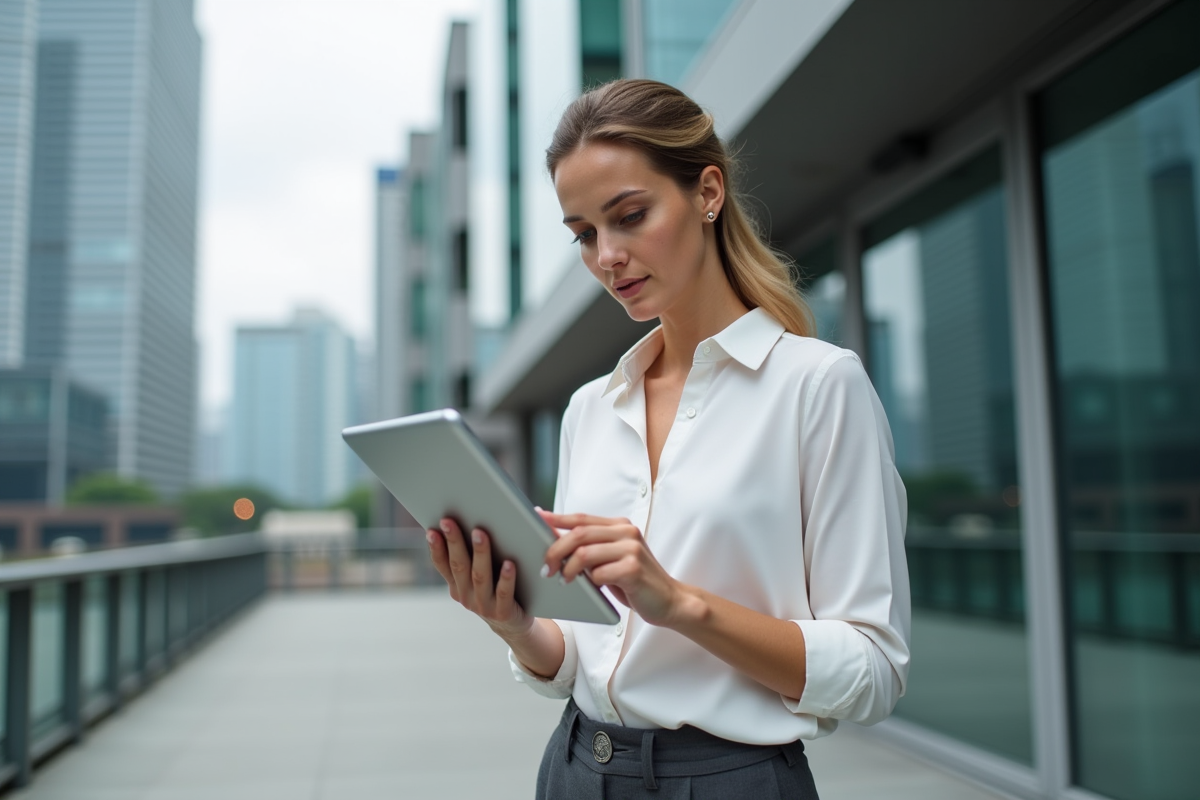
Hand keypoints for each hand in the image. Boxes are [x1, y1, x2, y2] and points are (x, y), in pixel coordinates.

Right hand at [427, 517, 532, 639]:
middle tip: (449, 521)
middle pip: (458, 565)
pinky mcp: (502, 612)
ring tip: (480, 533)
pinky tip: (509, 563)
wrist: (512, 624)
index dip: (436, 547)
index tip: (432, 529)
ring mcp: (483, 605)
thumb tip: (474, 521)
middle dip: (454, 542)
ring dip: (479, 553)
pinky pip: (504, 592)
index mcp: (456, 585)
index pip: (442, 564)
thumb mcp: (479, 574)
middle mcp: (466, 596)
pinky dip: (505, 578)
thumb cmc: (496, 589)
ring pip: (479, 576)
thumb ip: (473, 553)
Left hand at [538, 510, 684, 626]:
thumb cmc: (635, 581)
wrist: (669, 600)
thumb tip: (555, 542)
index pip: (582, 518)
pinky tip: (595, 589)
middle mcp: (626, 532)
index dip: (557, 518)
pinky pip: (599, 573)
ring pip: (585, 553)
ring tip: (564, 580)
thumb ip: (591, 548)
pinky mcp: (634, 568)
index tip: (536, 517)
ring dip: (569, 569)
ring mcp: (631, 549)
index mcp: (620, 526)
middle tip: (546, 568)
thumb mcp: (612, 559)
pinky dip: (591, 583)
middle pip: (579, 533)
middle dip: (556, 550)